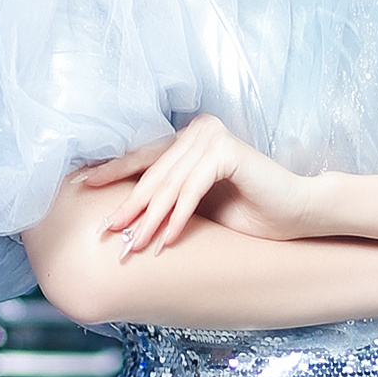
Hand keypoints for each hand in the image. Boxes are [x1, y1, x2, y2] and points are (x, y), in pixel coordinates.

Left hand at [76, 116, 324, 262]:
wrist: (296, 215)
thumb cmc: (249, 213)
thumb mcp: (197, 206)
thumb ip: (167, 199)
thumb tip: (123, 214)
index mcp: (188, 138)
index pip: (143, 157)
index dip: (111, 173)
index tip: (81, 189)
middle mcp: (197, 130)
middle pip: (153, 173)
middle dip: (129, 207)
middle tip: (108, 233)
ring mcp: (212, 136)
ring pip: (170, 184)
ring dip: (151, 218)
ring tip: (135, 246)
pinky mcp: (227, 151)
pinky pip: (193, 188)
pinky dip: (179, 216)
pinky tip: (167, 239)